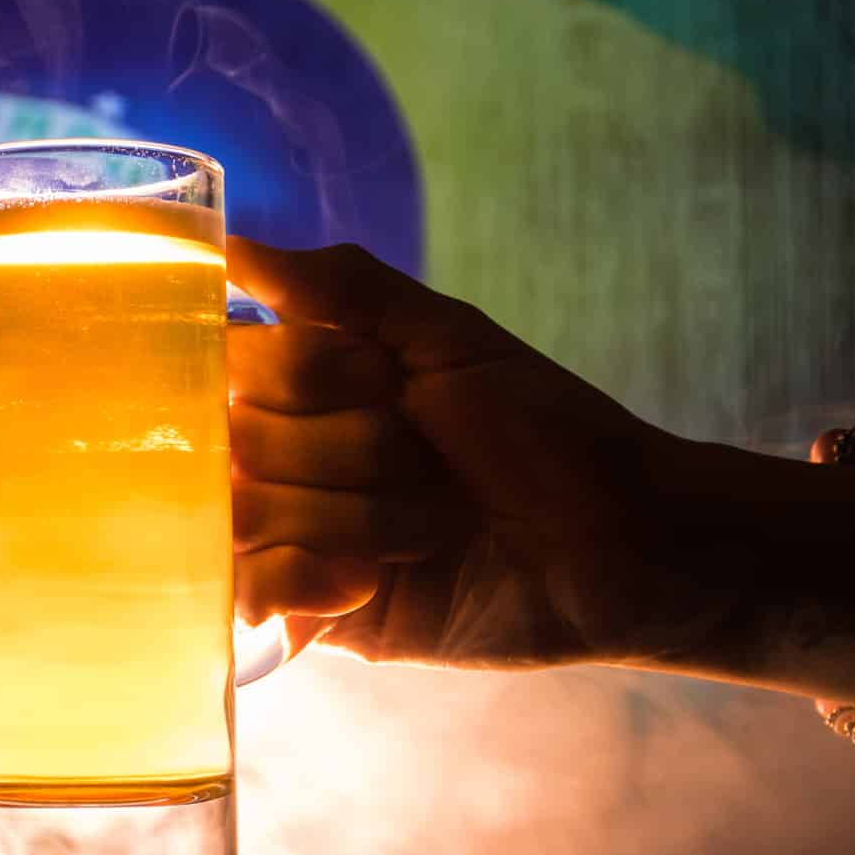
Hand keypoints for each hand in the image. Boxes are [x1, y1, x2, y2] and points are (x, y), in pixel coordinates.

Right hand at [225, 240, 854, 685]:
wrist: (623, 545)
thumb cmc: (545, 429)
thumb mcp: (447, 337)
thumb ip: (336, 286)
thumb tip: (230, 242)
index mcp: (304, 387)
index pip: (232, 363)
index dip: (307, 376)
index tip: (388, 383)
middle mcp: (282, 457)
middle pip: (241, 444)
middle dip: (351, 452)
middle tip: (429, 465)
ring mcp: (291, 536)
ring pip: (250, 517)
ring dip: (357, 519)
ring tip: (430, 530)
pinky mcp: (310, 612)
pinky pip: (253, 591)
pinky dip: (313, 581)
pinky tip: (370, 582)